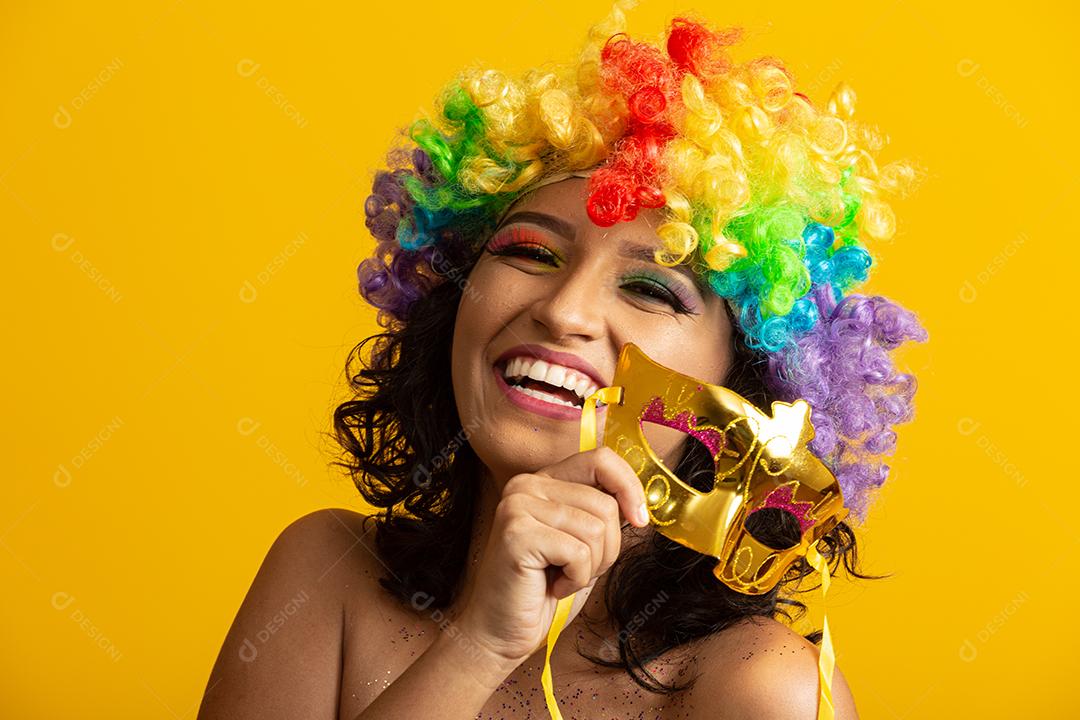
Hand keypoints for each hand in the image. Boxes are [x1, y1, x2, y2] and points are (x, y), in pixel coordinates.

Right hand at [454, 446, 648, 669]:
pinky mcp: (517, 534)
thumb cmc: (544, 589)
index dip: (629, 487)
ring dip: (591, 566)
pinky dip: (576, 579)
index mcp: (543, 480)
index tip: (639, 519)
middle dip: (607, 547)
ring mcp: (518, 507)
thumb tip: (640, 502)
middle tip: (578, 568)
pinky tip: (552, 586)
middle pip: (605, 503)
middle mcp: (526, 485)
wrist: (501, 631)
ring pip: (597, 528)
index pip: (600, 459)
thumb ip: (601, 513)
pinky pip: (579, 552)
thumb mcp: (581, 541)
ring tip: (562, 576)